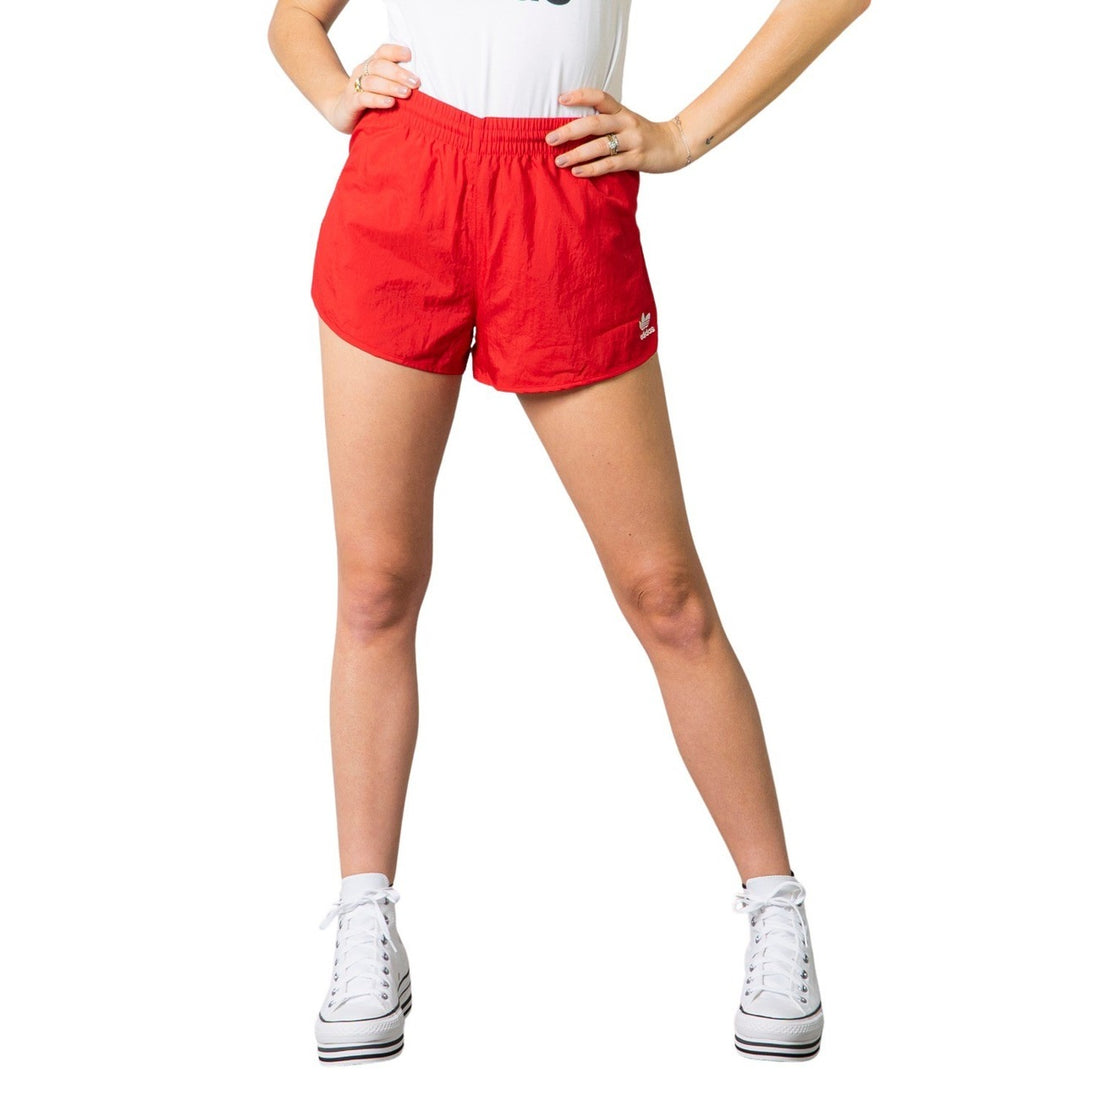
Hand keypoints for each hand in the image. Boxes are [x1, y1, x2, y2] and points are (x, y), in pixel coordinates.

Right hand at [327, 43, 419, 133]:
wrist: (342, 112)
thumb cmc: (369, 99)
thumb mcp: (384, 87)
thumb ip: (398, 82)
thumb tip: (422, 84)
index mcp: (372, 65)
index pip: (383, 51)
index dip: (395, 51)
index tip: (410, 55)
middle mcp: (363, 72)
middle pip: (379, 66)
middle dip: (399, 73)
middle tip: (415, 82)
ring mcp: (355, 86)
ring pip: (372, 81)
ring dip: (391, 86)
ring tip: (406, 93)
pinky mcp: (351, 103)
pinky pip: (364, 98)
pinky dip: (378, 100)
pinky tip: (390, 102)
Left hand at [544, 87, 686, 175]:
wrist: (676, 145)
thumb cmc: (645, 135)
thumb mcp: (627, 122)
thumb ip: (607, 123)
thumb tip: (574, 128)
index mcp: (622, 111)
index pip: (600, 97)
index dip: (580, 96)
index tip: (561, 99)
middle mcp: (627, 123)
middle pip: (594, 123)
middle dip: (569, 131)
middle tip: (550, 139)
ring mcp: (633, 141)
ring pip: (600, 146)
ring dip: (577, 154)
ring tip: (559, 161)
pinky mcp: (637, 159)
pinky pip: (610, 164)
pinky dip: (592, 169)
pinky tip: (577, 172)